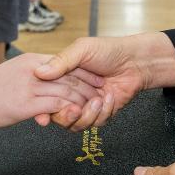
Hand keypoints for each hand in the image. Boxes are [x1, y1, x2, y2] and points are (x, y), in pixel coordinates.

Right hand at [0, 53, 105, 128]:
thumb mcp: (14, 74)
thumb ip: (34, 74)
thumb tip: (49, 75)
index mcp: (31, 61)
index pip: (64, 63)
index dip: (82, 71)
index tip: (96, 78)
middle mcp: (32, 71)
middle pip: (69, 76)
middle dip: (88, 86)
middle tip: (101, 93)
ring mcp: (28, 87)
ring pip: (65, 91)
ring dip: (82, 100)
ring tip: (93, 105)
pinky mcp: (26, 105)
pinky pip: (55, 106)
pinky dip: (68, 111)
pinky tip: (75, 116)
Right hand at [35, 36, 149, 129]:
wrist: (135, 62)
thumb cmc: (108, 50)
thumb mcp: (82, 50)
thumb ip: (61, 62)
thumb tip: (39, 72)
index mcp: (62, 79)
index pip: (45, 97)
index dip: (41, 109)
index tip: (40, 116)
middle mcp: (72, 94)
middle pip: (57, 116)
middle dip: (65, 116)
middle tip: (74, 109)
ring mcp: (86, 105)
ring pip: (75, 124)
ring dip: (86, 115)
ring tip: (97, 99)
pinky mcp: (100, 113)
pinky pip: (94, 123)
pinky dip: (102, 112)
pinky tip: (108, 98)